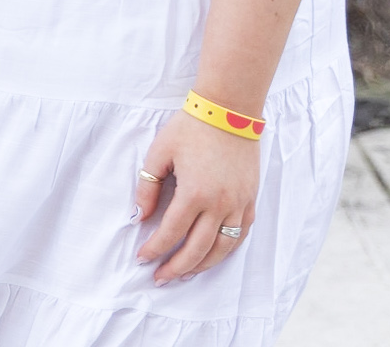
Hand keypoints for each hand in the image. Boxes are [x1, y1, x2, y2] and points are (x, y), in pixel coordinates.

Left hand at [134, 110, 257, 282]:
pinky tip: (213, 255)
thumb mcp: (159, 153)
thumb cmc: (190, 128)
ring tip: (185, 273)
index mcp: (194, 193)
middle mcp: (220, 204)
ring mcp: (239, 204)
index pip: (171, 233)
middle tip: (160, 278)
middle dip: (177, 267)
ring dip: (203, 265)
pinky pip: (241, 234)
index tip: (141, 258)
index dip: (154, 249)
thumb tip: (140, 216)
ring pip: (223, 248)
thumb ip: (148, 187)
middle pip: (198, 249)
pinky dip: (227, 250)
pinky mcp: (250, 199)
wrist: (229, 111)